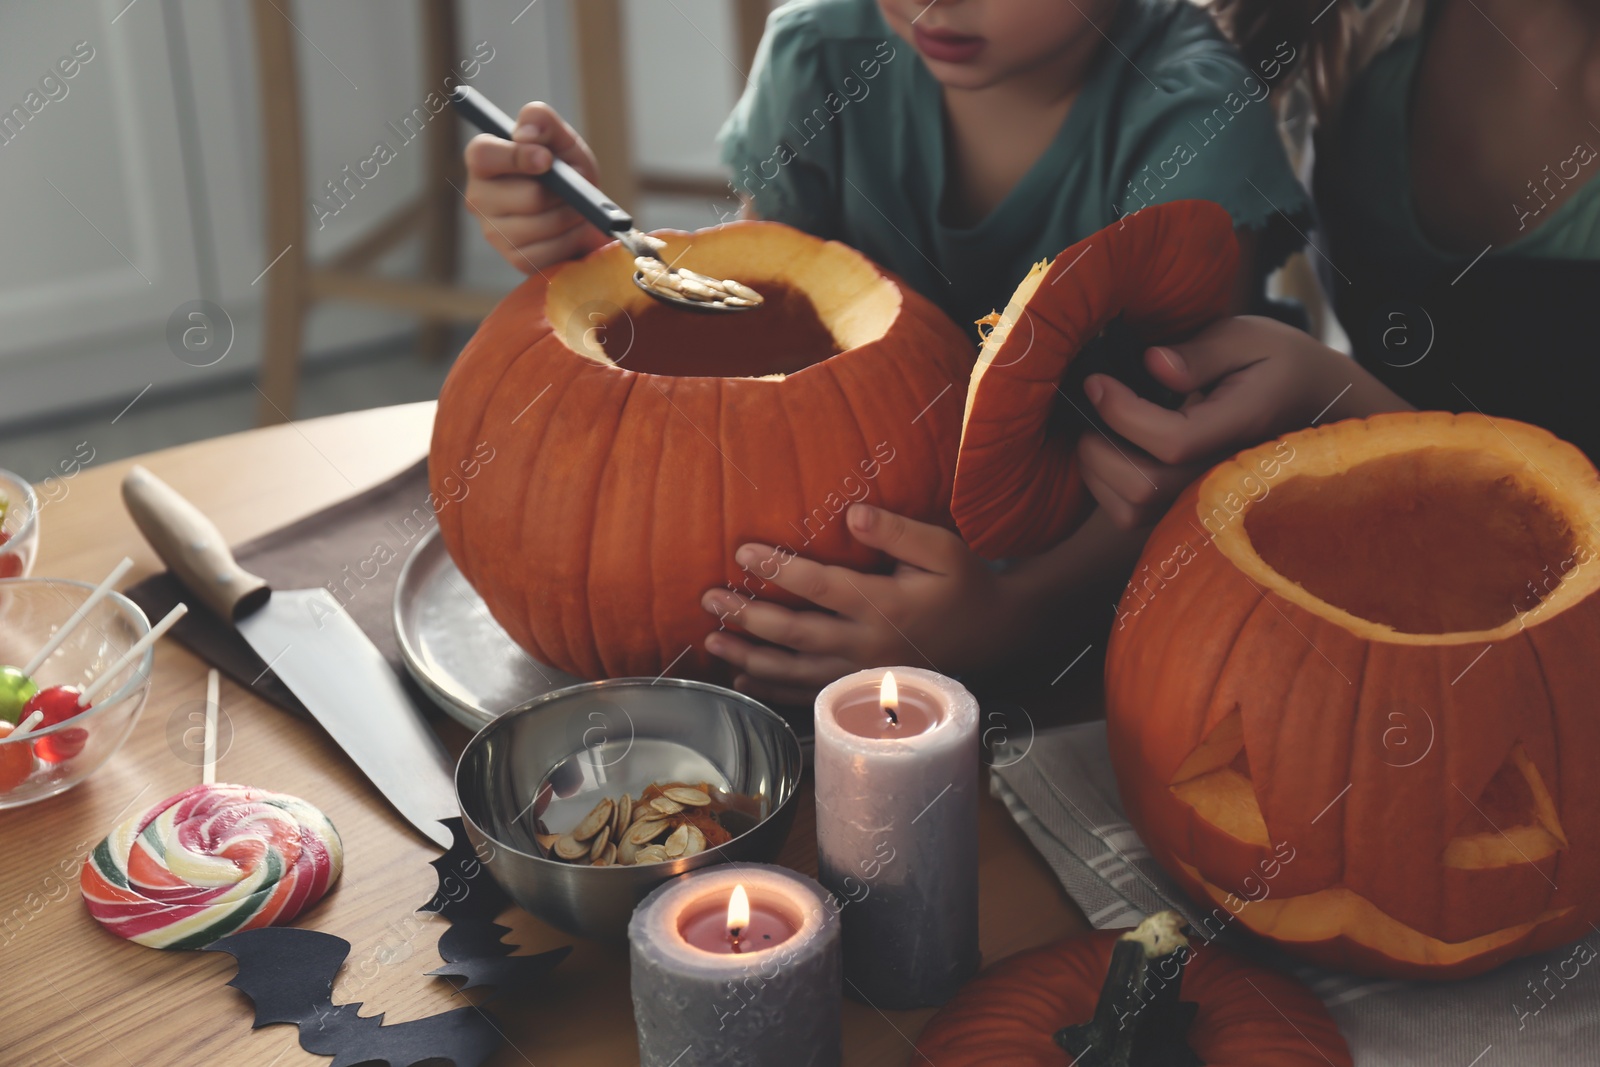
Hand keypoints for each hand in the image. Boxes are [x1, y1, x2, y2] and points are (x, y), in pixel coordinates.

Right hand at [462, 102, 608, 273]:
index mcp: (483, 160)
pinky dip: (571, 238)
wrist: (584, 213)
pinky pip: (551, 250)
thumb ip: (543, 122)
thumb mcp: (561, 140)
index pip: (484, 155)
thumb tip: (525, 134)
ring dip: (572, 215)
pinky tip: (571, 229)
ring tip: (575, 207)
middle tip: (573, 188)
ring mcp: (493, 232)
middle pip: (528, 196)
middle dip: (563, 192)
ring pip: (544, 224)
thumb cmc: (566, 171)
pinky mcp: (514, 258)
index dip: (517, 157)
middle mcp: (479, 197)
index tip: (547, 159)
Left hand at [699, 504, 1030, 704]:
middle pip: (796, 632)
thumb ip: (897, 531)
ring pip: (796, 670)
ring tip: (712, 639)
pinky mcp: (862, 690)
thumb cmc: (964, 585)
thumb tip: (852, 512)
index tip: (742, 553)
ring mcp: (862, 673)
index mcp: (885, 604)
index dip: (779, 570)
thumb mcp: (943, 548)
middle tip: (709, 599)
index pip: (821, 585)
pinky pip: (810, 693)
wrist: (994, 636)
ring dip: (751, 656)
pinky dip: (774, 688)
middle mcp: (868, 643)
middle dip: (748, 616)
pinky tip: (745, 676)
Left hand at [1077, 316, 1396, 527]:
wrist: (1314, 406)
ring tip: (1096, 426)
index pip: (1172, 441)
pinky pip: (1131, 515)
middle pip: (1144, 486)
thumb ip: (1202, 352)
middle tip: (1092, 403)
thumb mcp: (1247, 338)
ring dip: (1097, 468)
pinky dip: (1105, 486)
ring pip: (1131, 510)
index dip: (1121, 413)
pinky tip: (1110, 447)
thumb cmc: (1275, 364)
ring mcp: (1202, 499)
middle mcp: (1221, 475)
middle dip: (1100, 445)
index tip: (1097, 381)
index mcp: (1241, 426)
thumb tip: (1153, 364)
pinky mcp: (1183, 508)